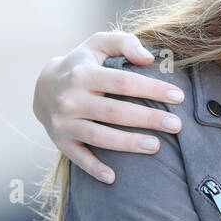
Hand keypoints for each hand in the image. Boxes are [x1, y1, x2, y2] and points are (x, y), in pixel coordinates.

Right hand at [32, 31, 185, 183]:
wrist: (42, 86)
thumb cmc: (81, 64)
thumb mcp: (97, 45)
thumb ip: (123, 43)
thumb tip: (148, 58)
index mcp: (82, 74)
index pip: (123, 82)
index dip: (152, 89)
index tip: (178, 97)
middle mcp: (70, 99)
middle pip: (115, 112)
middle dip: (148, 119)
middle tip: (176, 125)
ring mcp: (64, 122)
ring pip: (99, 136)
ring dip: (128, 144)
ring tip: (156, 146)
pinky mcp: (60, 141)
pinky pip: (78, 158)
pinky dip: (94, 169)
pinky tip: (113, 177)